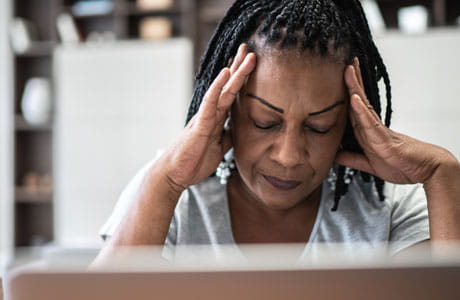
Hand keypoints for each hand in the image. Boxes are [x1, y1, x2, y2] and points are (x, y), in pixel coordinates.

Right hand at [161, 44, 255, 190]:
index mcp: (217, 119)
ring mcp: (205, 117)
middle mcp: (211, 113)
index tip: (251, 63)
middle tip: (249, 48)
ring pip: (223, 90)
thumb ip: (229, 136)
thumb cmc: (194, 160)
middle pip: (229, 87)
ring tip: (245, 55)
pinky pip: (210, 103)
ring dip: (235, 72)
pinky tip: (225, 73)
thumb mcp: (220, 149)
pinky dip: (218, 87)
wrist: (175, 174)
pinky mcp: (200, 125)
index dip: (241, 79)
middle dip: (240, 68)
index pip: (232, 95)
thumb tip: (239, 128)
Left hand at [335, 58, 452, 183]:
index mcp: (368, 132)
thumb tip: (335, 156)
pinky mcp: (384, 140)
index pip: (354, 109)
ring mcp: (379, 131)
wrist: (427, 170)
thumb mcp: (370, 164)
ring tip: (349, 70)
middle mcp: (373, 127)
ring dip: (354, 88)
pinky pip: (371, 123)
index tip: (341, 78)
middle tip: (345, 62)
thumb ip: (353, 159)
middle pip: (358, 101)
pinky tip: (354, 98)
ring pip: (363, 106)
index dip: (346, 93)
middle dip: (351, 82)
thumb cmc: (402, 164)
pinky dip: (361, 111)